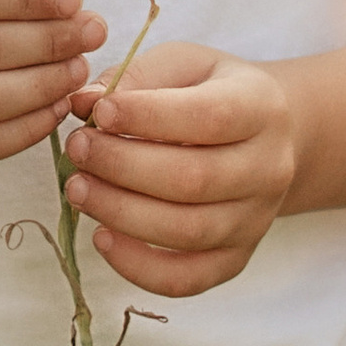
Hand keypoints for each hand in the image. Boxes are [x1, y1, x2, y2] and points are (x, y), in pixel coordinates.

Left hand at [62, 42, 297, 295]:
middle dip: (123, 166)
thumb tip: (81, 102)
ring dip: (122, 214)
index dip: (148, 116)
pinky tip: (101, 237)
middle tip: (77, 148)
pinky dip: (139, 267)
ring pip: (188, 232)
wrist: (265, 138)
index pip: (209, 117)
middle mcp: (268, 169)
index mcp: (260, 109)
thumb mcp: (183, 66)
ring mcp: (256, 220)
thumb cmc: (211, 93)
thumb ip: (135, 78)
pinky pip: (188, 279)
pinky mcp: (236, 258)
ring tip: (78, 188)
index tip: (98, 111)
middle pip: (194, 180)